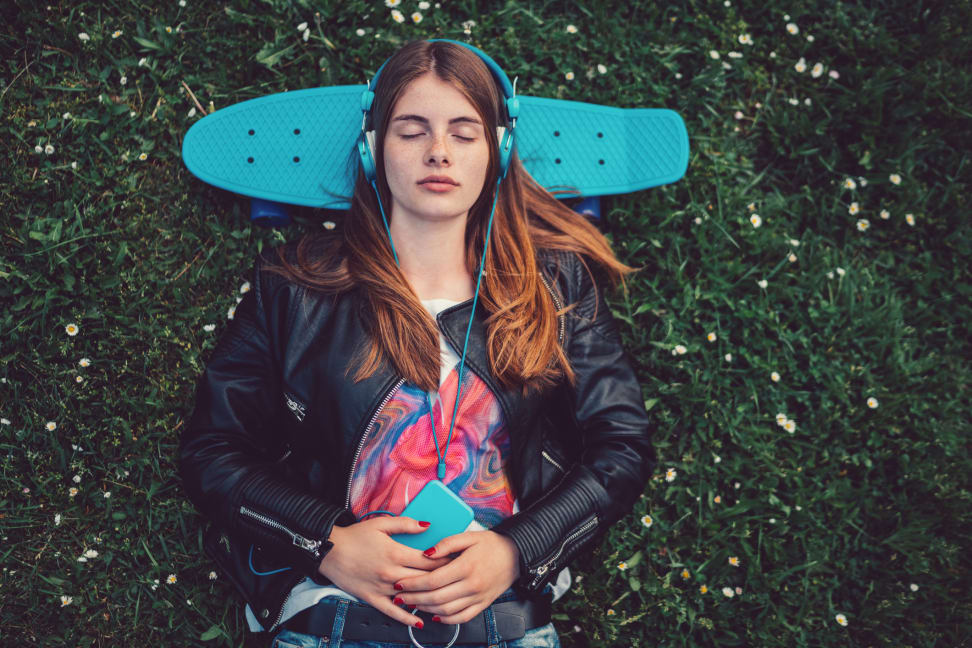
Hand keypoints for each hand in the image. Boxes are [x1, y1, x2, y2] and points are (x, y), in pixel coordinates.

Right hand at [317, 516, 451, 627]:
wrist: (329, 551)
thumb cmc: (355, 536)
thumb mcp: (381, 524)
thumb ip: (406, 525)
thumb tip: (428, 526)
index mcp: (396, 553)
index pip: (429, 561)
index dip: (446, 562)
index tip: (458, 563)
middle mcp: (391, 573)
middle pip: (424, 580)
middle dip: (442, 580)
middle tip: (457, 580)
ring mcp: (382, 588)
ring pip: (411, 597)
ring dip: (428, 599)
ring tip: (445, 598)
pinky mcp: (372, 599)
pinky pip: (392, 612)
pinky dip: (407, 618)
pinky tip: (420, 621)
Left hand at [392, 530, 520, 623]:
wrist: (516, 555)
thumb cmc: (491, 544)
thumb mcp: (468, 536)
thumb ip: (445, 543)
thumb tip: (425, 553)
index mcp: (466, 566)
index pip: (432, 580)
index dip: (412, 583)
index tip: (399, 583)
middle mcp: (472, 585)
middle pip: (435, 598)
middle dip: (414, 599)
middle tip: (399, 597)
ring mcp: (478, 597)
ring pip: (446, 610)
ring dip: (426, 609)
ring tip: (412, 604)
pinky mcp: (483, 604)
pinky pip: (462, 617)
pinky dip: (446, 619)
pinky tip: (435, 615)